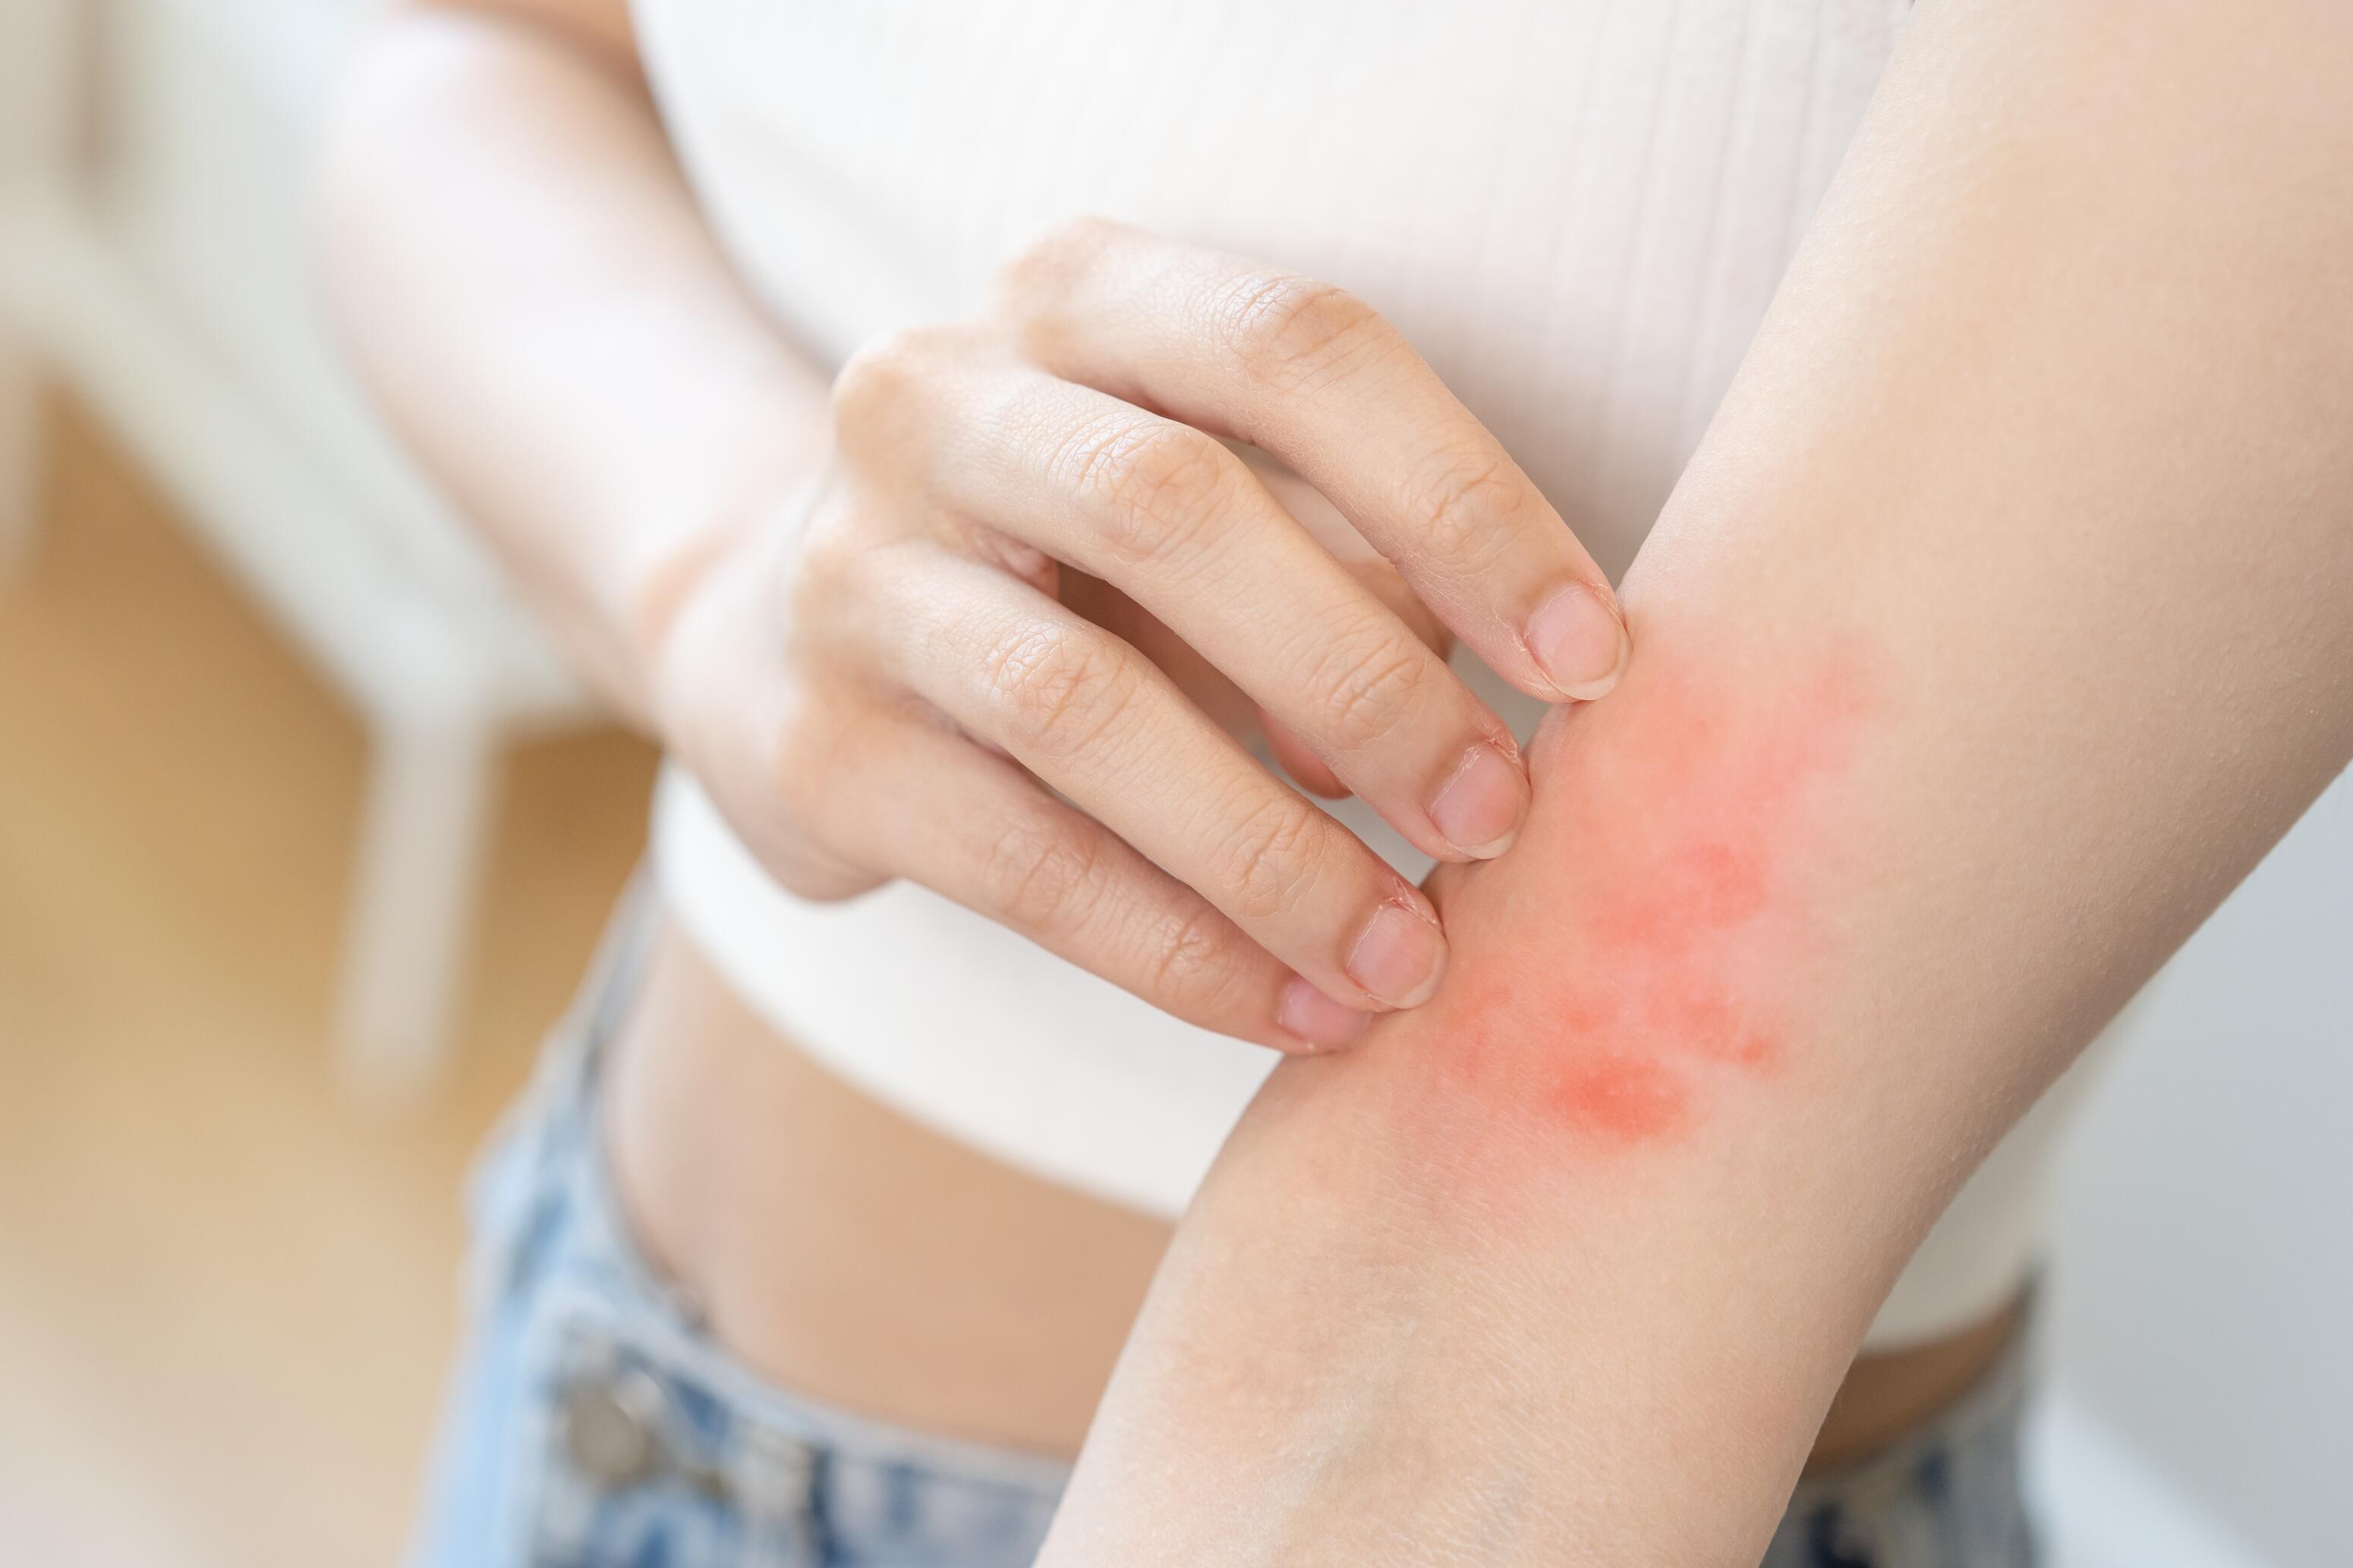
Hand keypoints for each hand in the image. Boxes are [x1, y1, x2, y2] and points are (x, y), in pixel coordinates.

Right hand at [652, 218, 1627, 1050]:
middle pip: (1175, 514)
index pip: (1293, 347)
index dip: (1462, 499)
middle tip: (1499, 818)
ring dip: (1276, 852)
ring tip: (1412, 959)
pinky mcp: (811, 747)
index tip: (1592, 658)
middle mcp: (935, 398)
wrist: (782, 634)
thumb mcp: (1207, 504)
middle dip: (1369, 681)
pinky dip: (1178, 951)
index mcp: (1072, 293)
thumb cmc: (1076, 561)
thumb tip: (1527, 696)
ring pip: (1081, 709)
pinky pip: (1018, 864)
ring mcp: (851, 573)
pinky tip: (1297, 1008)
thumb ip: (1346, 552)